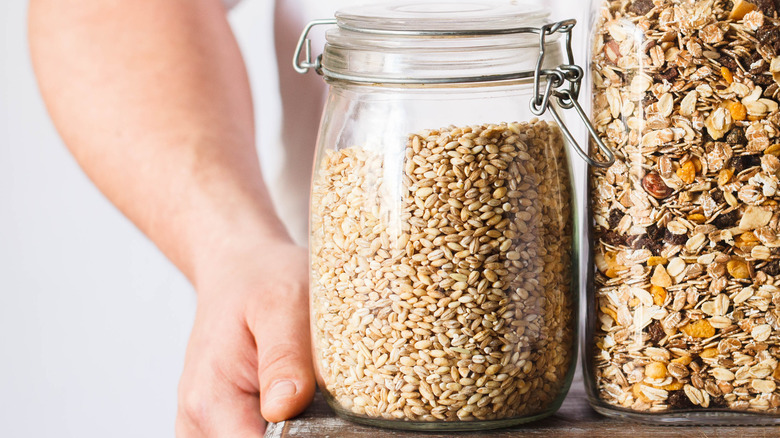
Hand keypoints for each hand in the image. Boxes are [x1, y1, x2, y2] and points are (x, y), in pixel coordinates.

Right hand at [175, 242, 314, 436]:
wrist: (239, 267)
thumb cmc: (262, 278)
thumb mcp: (283, 304)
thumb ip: (285, 357)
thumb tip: (284, 408)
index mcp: (211, 399)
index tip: (324, 414)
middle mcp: (197, 420)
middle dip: (297, 431)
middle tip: (317, 390)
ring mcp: (203, 425)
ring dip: (288, 429)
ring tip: (303, 387)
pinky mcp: (217, 423)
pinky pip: (251, 434)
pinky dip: (277, 425)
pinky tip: (290, 395)